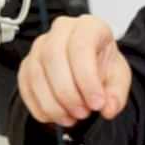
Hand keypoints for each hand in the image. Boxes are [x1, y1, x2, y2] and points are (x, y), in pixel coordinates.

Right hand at [16, 15, 131, 126]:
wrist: (90, 67)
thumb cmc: (103, 65)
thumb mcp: (119, 78)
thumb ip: (117, 94)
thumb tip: (109, 109)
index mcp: (89, 26)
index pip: (81, 46)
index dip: (87, 79)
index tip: (97, 103)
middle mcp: (62, 30)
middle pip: (53, 57)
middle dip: (67, 93)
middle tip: (82, 113)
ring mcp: (40, 45)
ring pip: (36, 73)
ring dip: (52, 103)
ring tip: (71, 118)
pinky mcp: (27, 63)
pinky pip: (25, 85)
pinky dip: (38, 106)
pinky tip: (53, 116)